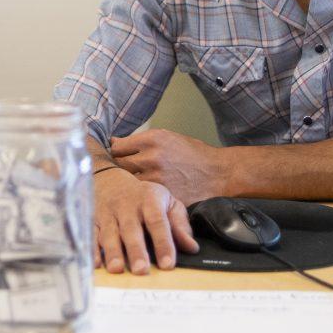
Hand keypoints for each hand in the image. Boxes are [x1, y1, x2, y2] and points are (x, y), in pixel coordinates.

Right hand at [93, 168, 197, 274]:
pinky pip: (91, 234)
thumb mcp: (166, 203)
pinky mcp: (92, 220)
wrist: (110, 180)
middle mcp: (126, 206)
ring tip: (117, 269)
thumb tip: (191, 248)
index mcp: (149, 200)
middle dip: (135, 250)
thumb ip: (179, 225)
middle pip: (131, 229)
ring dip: (112, 252)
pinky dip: (92, 249)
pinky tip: (96, 264)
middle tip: (141, 270)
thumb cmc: (144, 197)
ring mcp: (107, 213)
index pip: (157, 222)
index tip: (168, 264)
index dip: (163, 243)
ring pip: (109, 233)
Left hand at [111, 129, 228, 203]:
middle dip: (120, 167)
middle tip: (125, 171)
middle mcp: (151, 157)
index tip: (118, 156)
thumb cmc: (192, 153)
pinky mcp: (162, 195)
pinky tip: (146, 192)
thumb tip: (114, 141)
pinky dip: (142, 194)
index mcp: (152, 139)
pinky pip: (143, 195)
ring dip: (129, 182)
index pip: (117, 147)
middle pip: (119, 165)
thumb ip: (140, 140)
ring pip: (128, 182)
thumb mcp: (168, 137)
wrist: (218, 173)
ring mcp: (156, 178)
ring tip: (135, 182)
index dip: (116, 152)